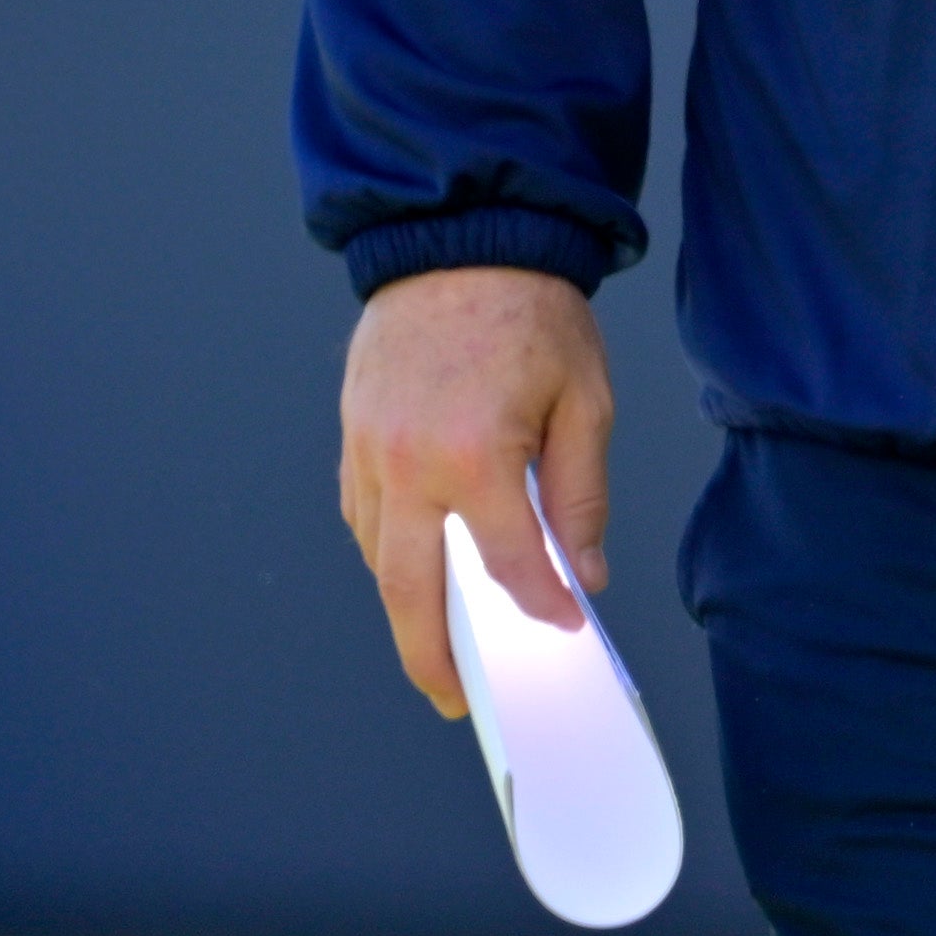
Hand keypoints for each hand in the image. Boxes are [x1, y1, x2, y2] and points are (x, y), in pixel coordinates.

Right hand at [338, 265, 615, 719]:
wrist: (459, 236)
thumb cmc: (529, 310)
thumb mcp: (583, 398)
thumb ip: (581, 494)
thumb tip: (585, 572)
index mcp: (473, 456)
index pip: (509, 565)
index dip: (541, 607)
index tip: (564, 634)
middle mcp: (407, 464)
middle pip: (412, 592)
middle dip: (432, 657)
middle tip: (455, 699)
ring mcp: (368, 450)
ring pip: (378, 557)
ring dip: (405, 605)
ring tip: (436, 643)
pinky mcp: (351, 433)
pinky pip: (360, 514)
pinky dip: (384, 551)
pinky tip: (411, 568)